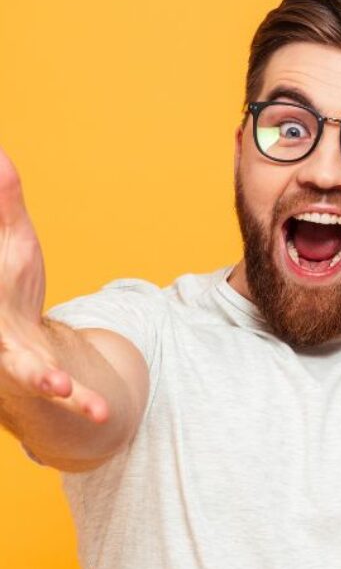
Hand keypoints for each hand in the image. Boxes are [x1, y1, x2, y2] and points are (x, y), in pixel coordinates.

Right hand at [0, 146, 107, 421]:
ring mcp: (13, 360)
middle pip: (0, 341)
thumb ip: (2, 201)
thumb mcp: (10, 239)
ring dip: (44, 378)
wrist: (10, 332)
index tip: (1, 226)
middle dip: (20, 352)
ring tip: (60, 385)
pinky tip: (103, 413)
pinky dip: (80, 402)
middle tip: (43, 367)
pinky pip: (61, 393)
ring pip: (26, 371)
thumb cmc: (7, 281)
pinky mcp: (42, 378)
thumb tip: (0, 155)